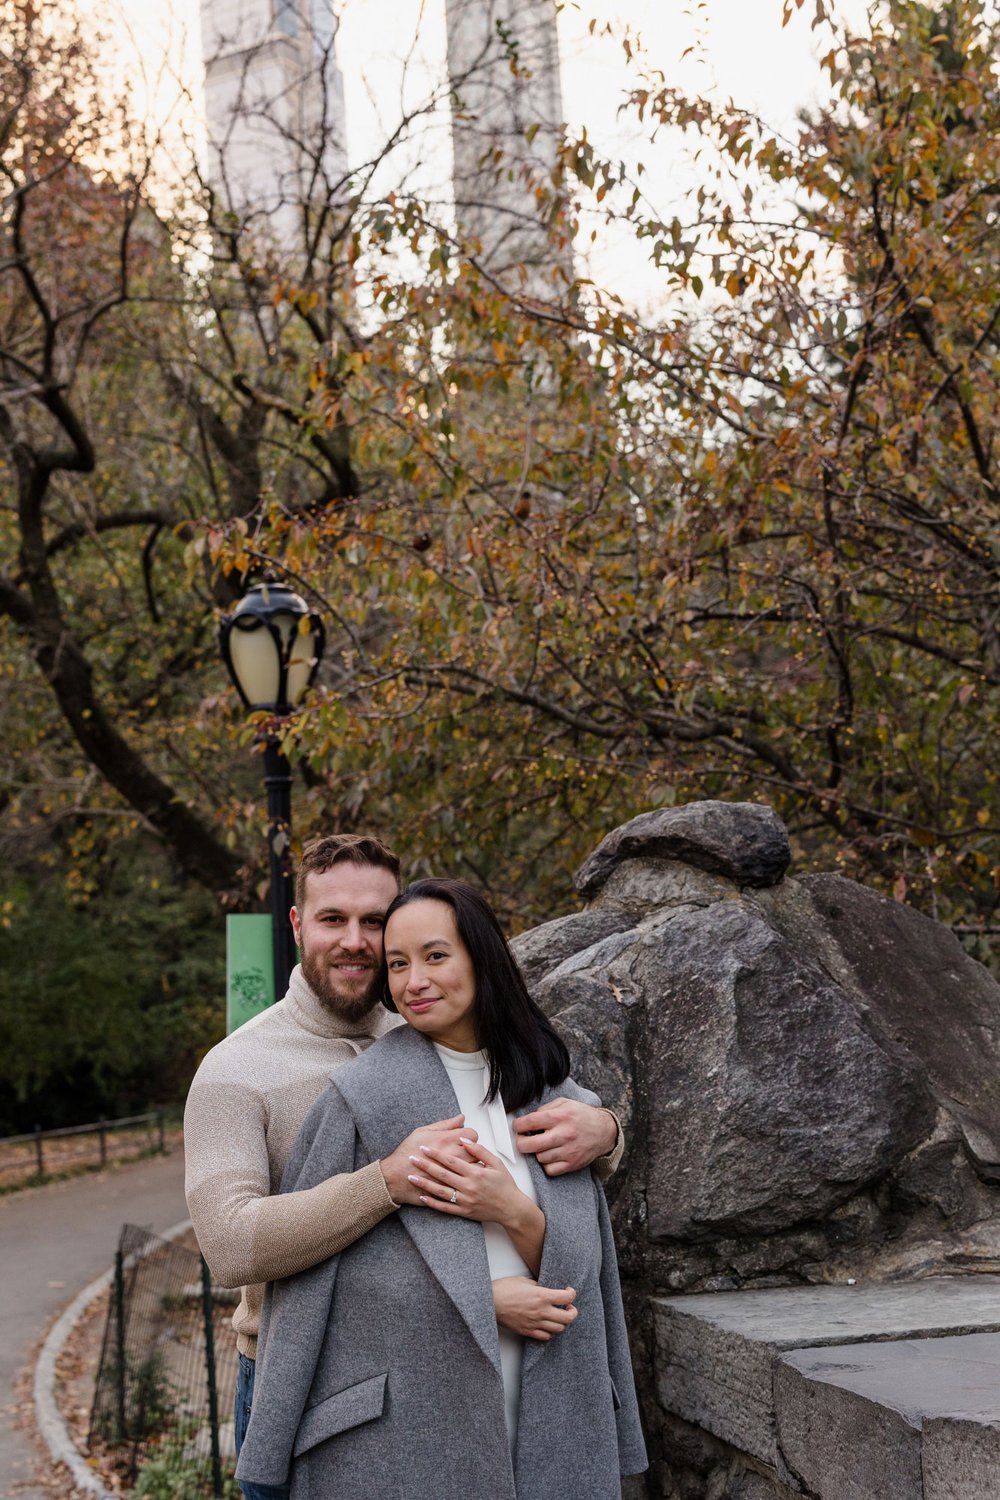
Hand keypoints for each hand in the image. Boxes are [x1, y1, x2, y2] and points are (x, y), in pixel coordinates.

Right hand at [379, 1116, 476, 1204]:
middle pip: (476, 1152)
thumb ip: (445, 1124)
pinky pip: (465, 1184)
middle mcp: (453, 1156)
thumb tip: (461, 1118)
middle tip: (463, 1153)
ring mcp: (453, 1173)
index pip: (472, 1134)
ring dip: (471, 1167)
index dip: (469, 1136)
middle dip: (472, 1151)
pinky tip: (459, 1179)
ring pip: (473, 1169)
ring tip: (462, 1166)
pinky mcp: (450, 1187)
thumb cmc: (406, 1154)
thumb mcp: (423, 1132)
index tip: (463, 1140)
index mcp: (447, 1140)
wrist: (394, 1177)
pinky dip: (465, 1181)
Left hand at [407, 1137, 524, 1226]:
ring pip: (440, 1191)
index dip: (436, 1153)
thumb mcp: (496, 1163)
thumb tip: (464, 1140)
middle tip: (412, 1158)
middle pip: (442, 1174)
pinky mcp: (464, 1212)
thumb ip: (479, 1150)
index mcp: (476, 1173)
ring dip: (424, 1183)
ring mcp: (465, 1201)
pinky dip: (432, 1203)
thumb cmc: (505, 1185)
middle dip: (425, 1165)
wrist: (511, 1208)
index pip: (451, 1161)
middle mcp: (469, 1187)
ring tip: (411, 1177)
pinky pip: (445, 1207)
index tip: (424, 1147)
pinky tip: (422, 1197)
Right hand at [492, 1277, 577, 1340]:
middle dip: (572, 1312)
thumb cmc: (504, 1289)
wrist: (489, 1302)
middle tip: (569, 1307)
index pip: (567, 1298)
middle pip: (568, 1318)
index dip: (572, 1294)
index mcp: (541, 1296)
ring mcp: (535, 1323)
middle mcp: (541, 1311)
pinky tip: (547, 1324)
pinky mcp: (528, 1331)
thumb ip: (539, 1286)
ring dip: (562, 1322)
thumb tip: (547, 1289)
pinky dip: (550, 1332)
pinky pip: (546, 1337)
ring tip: (559, 1316)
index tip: (569, 1291)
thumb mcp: (524, 1280)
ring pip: (559, 1329)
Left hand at [513, 1100, 617, 1176]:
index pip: (530, 1122)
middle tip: (522, 1140)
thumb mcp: (565, 1103)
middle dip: (520, 1143)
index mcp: (560, 1117)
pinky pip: (550, 1170)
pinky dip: (546, 1165)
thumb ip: (546, 1108)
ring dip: (536, 1153)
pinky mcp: (572, 1164)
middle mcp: (564, 1134)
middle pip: (530, 1144)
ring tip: (541, 1146)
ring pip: (539, 1158)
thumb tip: (528, 1118)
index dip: (518, 1125)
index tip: (517, 1127)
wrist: (604, 1131)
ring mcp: (568, 1151)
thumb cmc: (582, 1116)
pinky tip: (549, 1156)